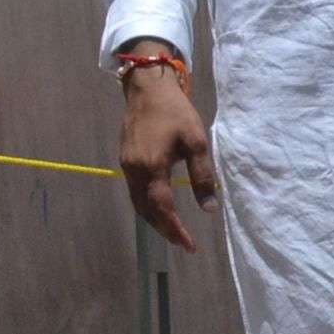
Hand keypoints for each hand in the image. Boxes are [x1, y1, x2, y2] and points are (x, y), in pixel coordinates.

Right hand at [118, 53, 216, 252]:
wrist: (147, 88)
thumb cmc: (175, 112)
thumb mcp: (196, 142)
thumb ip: (202, 176)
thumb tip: (208, 208)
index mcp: (151, 166)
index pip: (162, 208)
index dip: (175, 229)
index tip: (189, 245)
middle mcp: (134, 169)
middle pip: (145, 210)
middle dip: (164, 229)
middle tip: (183, 243)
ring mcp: (126, 164)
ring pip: (137, 202)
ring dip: (154, 219)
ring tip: (173, 231)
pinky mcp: (125, 159)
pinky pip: (134, 191)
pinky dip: (147, 205)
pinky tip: (160, 208)